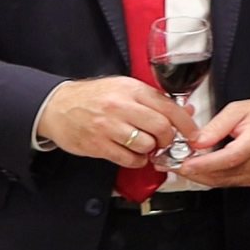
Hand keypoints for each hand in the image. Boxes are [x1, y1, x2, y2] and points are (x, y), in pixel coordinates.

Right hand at [36, 77, 200, 167]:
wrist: (56, 106)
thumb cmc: (93, 97)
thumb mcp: (124, 88)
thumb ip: (154, 100)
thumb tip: (186, 111)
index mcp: (132, 89)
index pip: (169, 107)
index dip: (187, 123)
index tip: (194, 134)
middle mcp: (121, 107)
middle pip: (161, 127)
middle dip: (168, 138)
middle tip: (165, 140)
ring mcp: (108, 127)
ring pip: (146, 145)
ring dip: (151, 150)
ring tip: (145, 145)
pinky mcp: (98, 145)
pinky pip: (128, 158)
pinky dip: (137, 160)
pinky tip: (132, 154)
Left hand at [174, 99, 249, 187]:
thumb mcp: (238, 109)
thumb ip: (216, 126)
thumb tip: (197, 142)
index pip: (228, 158)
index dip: (203, 164)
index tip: (184, 164)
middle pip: (221, 174)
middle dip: (193, 171)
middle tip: (172, 164)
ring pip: (220, 181)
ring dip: (200, 175)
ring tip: (182, 164)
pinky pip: (227, 182)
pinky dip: (211, 176)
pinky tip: (200, 168)